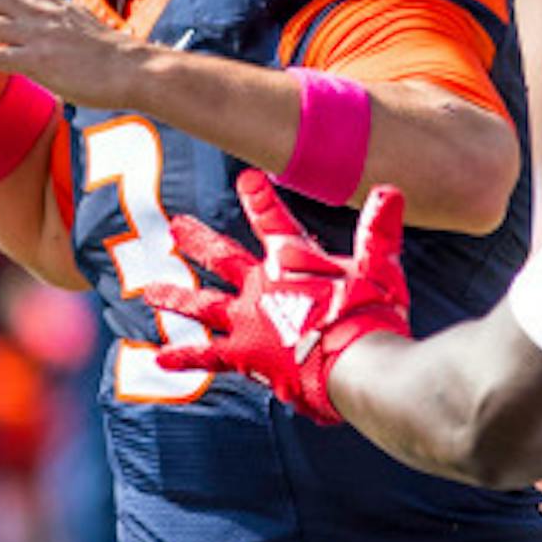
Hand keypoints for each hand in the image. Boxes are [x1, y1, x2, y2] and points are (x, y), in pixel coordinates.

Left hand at [146, 169, 408, 423]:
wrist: (354, 363)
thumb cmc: (371, 313)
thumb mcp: (381, 266)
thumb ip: (379, 230)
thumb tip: (390, 189)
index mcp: (291, 259)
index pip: (272, 219)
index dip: (259, 196)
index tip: (246, 178)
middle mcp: (260, 286)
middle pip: (221, 256)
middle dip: (198, 239)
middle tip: (175, 226)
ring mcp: (247, 321)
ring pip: (202, 305)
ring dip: (176, 296)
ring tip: (150, 291)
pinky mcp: (243, 356)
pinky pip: (206, 356)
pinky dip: (183, 357)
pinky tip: (159, 358)